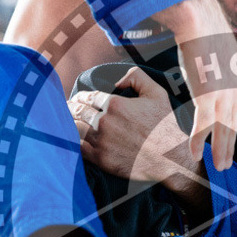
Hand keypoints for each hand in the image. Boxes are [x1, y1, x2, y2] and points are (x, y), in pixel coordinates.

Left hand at [69, 67, 195, 185]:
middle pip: (77, 111)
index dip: (80, 97)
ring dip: (69, 123)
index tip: (77, 99)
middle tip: (67, 108)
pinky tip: (71, 139)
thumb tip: (117, 80)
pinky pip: (78, 148)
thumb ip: (136, 77)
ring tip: (66, 121)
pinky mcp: (101, 159)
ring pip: (74, 128)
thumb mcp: (156, 93)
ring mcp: (101, 141)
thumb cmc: (164, 126)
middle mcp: (105, 122)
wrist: (170, 158)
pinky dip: (72, 141)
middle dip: (71, 107)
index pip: (88, 97)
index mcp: (115, 104)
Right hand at [153, 0, 236, 169]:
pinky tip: (194, 154)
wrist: (201, 23)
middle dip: (231, 149)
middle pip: (235, 127)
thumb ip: (227, 74)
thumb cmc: (208, 36)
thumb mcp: (226, 58)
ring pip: (222, 131)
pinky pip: (202, 126)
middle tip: (226, 167)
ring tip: (218, 167)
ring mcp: (224, 97)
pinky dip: (197, 141)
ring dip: (219, 151)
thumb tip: (220, 81)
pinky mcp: (206, 97)